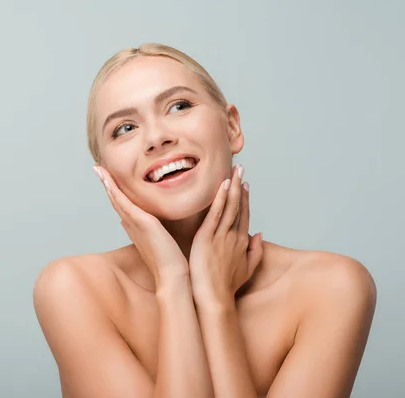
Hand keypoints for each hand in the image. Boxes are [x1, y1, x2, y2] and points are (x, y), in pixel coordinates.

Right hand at [93, 165, 188, 285]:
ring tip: (98, 169)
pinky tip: (108, 180)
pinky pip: (123, 203)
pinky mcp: (141, 222)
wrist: (172, 275)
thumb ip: (153, 230)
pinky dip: (114, 190)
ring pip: (116, 199)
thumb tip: (143, 222)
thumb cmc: (170, 260)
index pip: (123, 206)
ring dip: (107, 183)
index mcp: (136, 227)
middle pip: (116, 200)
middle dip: (107, 184)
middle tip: (98, 169)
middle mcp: (132, 224)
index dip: (115, 192)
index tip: (109, 179)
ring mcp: (134, 223)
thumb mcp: (161, 240)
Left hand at [188, 164, 263, 304]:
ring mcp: (221, 236)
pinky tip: (223, 185)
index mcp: (241, 243)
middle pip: (239, 206)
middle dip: (240, 186)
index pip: (244, 216)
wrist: (214, 299)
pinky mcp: (207, 237)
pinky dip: (221, 199)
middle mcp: (234, 236)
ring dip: (233, 187)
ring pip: (230, 206)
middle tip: (240, 168)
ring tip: (234, 170)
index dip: (245, 199)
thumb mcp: (246, 270)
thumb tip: (260, 234)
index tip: (245, 184)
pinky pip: (216, 214)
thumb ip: (255, 252)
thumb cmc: (226, 288)